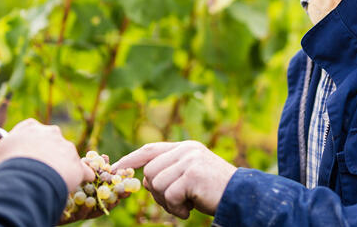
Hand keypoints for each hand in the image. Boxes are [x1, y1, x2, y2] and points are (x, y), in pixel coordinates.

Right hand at [0, 118, 94, 191]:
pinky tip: (79, 182)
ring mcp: (66, 147)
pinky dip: (82, 176)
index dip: (30, 141)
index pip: (32, 128)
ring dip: (61, 166)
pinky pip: (83, 170)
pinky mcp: (77, 164)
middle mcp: (51, 132)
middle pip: (52, 141)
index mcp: (30, 128)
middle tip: (39, 169)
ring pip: (66, 156)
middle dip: (47, 153)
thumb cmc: (5, 166)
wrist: (25, 177)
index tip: (26, 152)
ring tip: (51, 181)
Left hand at [112, 141, 236, 218]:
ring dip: (167, 203)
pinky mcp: (193, 174)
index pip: (150, 149)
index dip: (131, 159)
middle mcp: (186, 150)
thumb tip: (145, 180)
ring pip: (157, 185)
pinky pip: (169, 196)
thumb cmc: (213, 191)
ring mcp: (190, 160)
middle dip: (157, 194)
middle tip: (175, 203)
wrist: (241, 197)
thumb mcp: (190, 176)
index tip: (116, 167)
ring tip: (186, 205)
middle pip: (150, 172)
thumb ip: (170, 172)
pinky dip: (176, 209)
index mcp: (184, 147)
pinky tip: (190, 210)